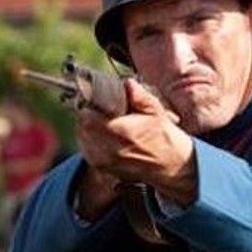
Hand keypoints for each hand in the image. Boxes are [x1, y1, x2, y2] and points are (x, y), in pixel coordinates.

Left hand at [76, 79, 197, 205]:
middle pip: (83, 126)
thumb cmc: (162, 136)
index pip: (88, 116)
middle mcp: (109, 150)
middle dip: (89, 114)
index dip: (90, 105)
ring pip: (82, 137)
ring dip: (88, 127)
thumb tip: (126, 83)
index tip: (97, 99)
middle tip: (100, 109)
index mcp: (121, 133)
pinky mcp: (101, 168)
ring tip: (103, 121)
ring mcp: (103, 161)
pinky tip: (104, 135)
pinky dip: (90, 140)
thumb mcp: (156, 111)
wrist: (169, 165)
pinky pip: (86, 148)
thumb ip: (139, 96)